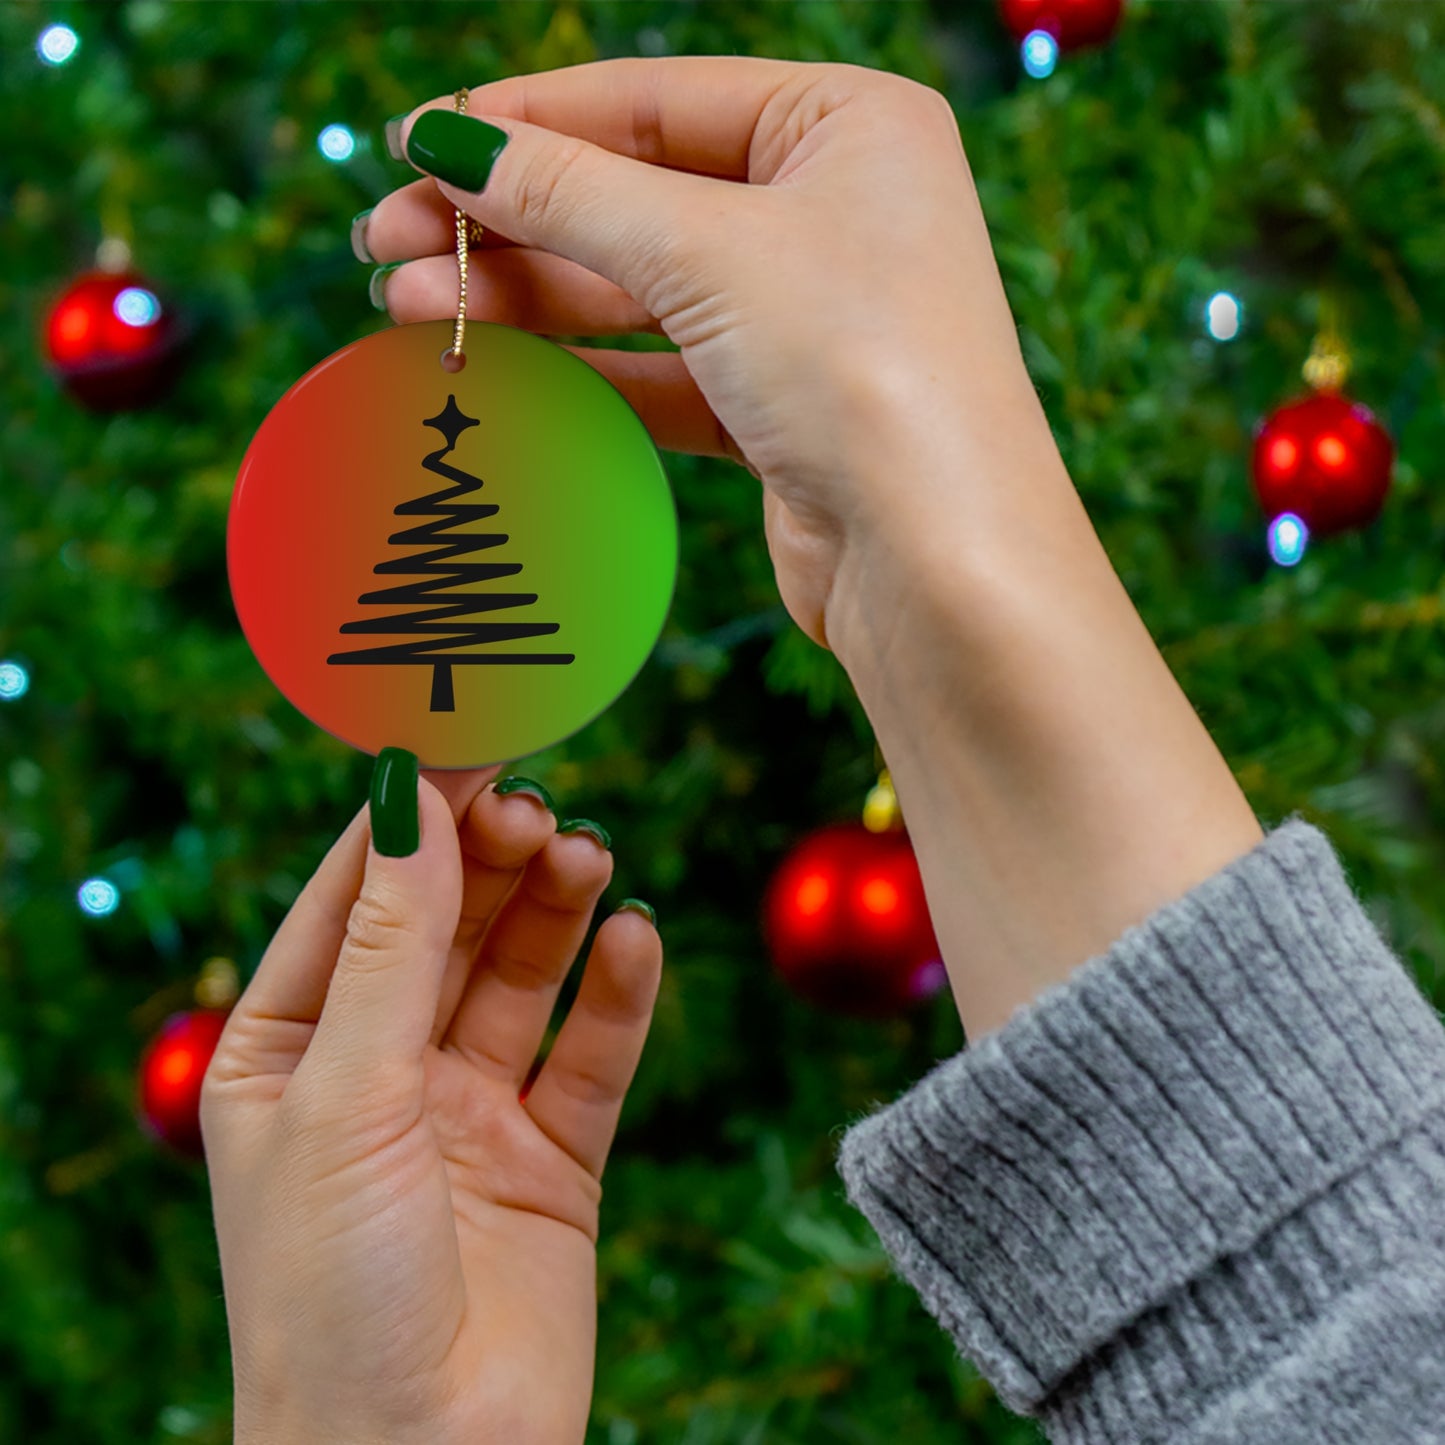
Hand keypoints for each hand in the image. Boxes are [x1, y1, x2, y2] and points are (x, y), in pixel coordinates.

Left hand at [201, 766, 661, 1444]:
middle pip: (446, 927)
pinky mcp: (552, 1160)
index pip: (352, 899)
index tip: (466, 740)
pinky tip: (635, 940)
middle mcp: (380, 1072)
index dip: (408, 819)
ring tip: (587, 856)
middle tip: (538, 806)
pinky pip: (591, 1055)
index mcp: (289, 1052)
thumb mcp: (346, 1097)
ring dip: (555, 911)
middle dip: (490, 861)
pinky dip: (618, 995)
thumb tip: (411, 800)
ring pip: (521, 977)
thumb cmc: (331, 1293)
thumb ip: (391, 946)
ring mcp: (469, 1113)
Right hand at [360, 56, 1058, 655]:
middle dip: (508, 219)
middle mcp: (834, 210)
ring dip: (524, 297)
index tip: (415, 142)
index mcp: (848, 124)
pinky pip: (660, 369)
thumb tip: (449, 141)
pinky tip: (492, 364)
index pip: (655, 99)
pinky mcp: (781, 408)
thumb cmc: (861, 370)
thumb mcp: (706, 252)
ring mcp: (808, 314)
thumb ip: (570, 192)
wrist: (938, 562)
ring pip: (639, 288)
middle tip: (384, 242)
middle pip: (636, 195)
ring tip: (406, 307)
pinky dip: (579, 369)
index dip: (526, 120)